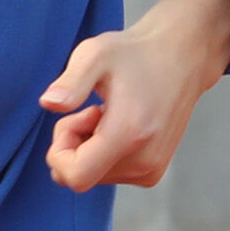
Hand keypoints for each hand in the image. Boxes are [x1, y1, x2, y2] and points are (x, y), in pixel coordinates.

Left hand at [38, 0, 229, 192]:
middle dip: (73, 143)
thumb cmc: (135, 54)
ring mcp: (151, 170)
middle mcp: (143, 162)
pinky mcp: (153, 172)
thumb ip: (71, 81)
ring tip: (109, 113)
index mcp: (128, 135)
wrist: (180, 58)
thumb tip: (48, 103)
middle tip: (91, 109)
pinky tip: (120, 124)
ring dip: (88, 146)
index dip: (59, 152)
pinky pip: (108, 174)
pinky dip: (103, 152)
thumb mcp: (95, 54)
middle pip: (81, 175)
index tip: (74, 117)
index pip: (75, 176)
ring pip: (92, 175)